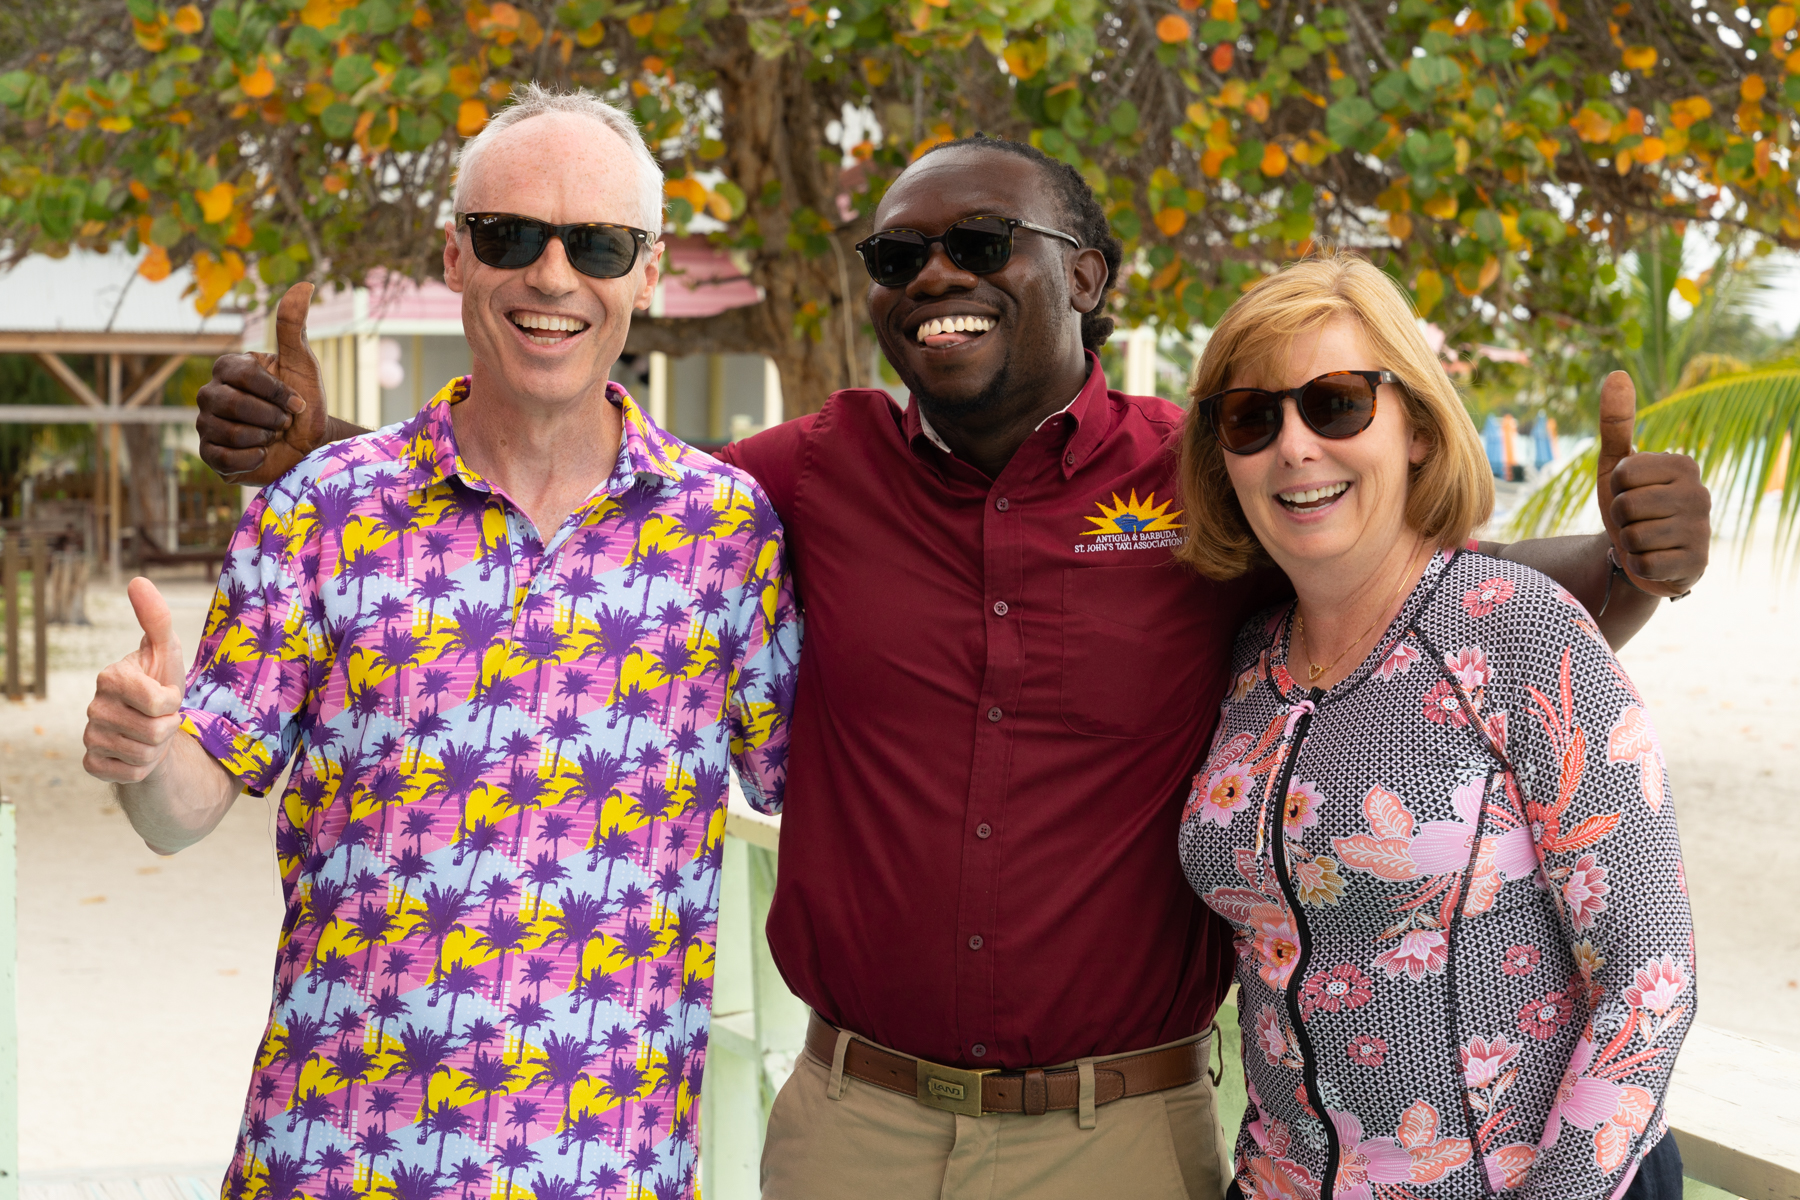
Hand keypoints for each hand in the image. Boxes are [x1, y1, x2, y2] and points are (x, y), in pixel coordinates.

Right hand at [83, 578, 187, 784]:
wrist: (154, 728)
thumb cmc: (163, 685)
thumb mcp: (169, 653)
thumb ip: (157, 619)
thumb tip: (138, 579)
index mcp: (110, 677)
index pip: (161, 702)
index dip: (174, 703)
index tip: (167, 695)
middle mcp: (93, 706)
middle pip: (154, 732)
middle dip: (169, 728)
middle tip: (162, 719)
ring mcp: (90, 736)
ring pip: (144, 755)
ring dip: (159, 749)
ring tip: (152, 734)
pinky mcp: (92, 763)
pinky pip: (130, 774)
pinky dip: (143, 769)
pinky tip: (137, 754)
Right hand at [196, 282, 325, 484]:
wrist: (310, 447)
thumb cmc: (304, 403)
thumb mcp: (303, 363)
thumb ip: (294, 326)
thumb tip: (304, 285)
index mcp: (228, 368)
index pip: (244, 376)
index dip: (276, 393)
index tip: (298, 403)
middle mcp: (210, 393)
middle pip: (231, 404)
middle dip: (270, 416)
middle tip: (284, 422)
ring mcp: (206, 424)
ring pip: (227, 432)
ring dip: (262, 437)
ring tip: (273, 436)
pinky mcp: (210, 455)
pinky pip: (221, 458)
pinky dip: (250, 459)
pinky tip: (263, 454)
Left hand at [1596, 370, 1709, 597]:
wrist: (1640, 552)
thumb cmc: (1630, 502)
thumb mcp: (1616, 464)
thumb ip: (1616, 423)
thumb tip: (1617, 374)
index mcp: (1684, 465)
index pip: (1623, 474)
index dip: (1615, 487)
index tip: (1628, 492)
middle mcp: (1701, 494)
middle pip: (1626, 506)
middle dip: (1619, 517)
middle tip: (1635, 519)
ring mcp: (1703, 531)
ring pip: (1634, 536)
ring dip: (1628, 542)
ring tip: (1643, 538)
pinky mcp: (1697, 564)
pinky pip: (1645, 564)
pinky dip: (1638, 565)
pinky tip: (1653, 559)